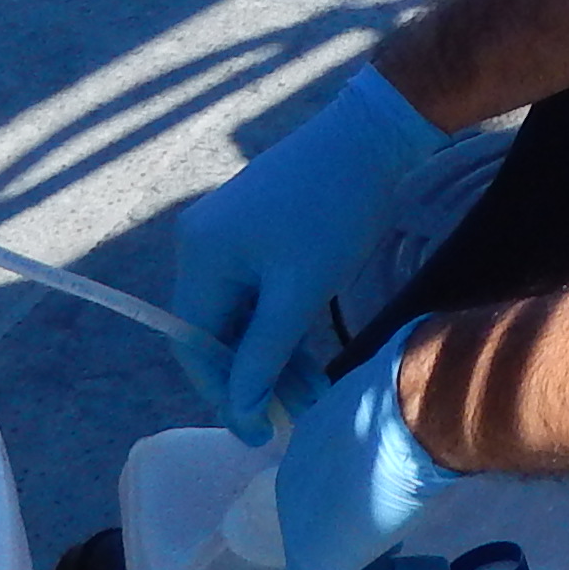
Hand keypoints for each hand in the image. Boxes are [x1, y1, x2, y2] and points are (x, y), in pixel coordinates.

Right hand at [172, 67, 443, 428]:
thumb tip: (240, 410)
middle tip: (291, 420)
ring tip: (311, 399)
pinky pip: (260, 294)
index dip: (224, 394)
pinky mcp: (259, 233)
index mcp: (199, 257)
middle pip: (218, 332)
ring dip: (274, 358)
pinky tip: (309, 364)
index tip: (258, 433)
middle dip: (254, 378)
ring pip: (244, 316)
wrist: (372, 136)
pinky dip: (282, 328)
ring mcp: (230, 237)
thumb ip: (262, 355)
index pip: (196, 344)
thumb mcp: (297, 292)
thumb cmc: (332, 212)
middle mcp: (201, 246)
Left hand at [275, 326, 454, 569]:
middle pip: (332, 531)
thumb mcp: (416, 413)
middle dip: (380, 556)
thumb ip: (413, 430)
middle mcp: (296, 478)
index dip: (377, 513)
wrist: (420, 409)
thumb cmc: (429, 401)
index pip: (337, 490)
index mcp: (318, 438)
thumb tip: (447, 429)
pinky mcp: (311, 561)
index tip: (416, 521)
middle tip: (431, 562)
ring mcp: (297, 521)